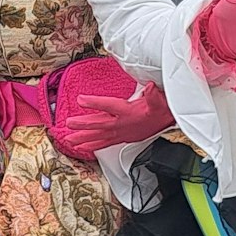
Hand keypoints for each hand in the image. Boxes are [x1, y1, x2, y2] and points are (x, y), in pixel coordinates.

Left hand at [58, 85, 172, 156]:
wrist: (166, 122)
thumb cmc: (161, 109)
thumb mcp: (159, 100)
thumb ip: (154, 95)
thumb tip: (151, 87)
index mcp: (128, 112)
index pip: (108, 106)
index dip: (94, 102)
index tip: (81, 99)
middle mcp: (122, 123)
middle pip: (99, 123)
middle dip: (83, 124)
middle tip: (68, 124)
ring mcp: (120, 132)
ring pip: (99, 135)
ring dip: (84, 137)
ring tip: (69, 139)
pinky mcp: (121, 137)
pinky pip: (104, 143)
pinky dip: (93, 145)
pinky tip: (83, 147)